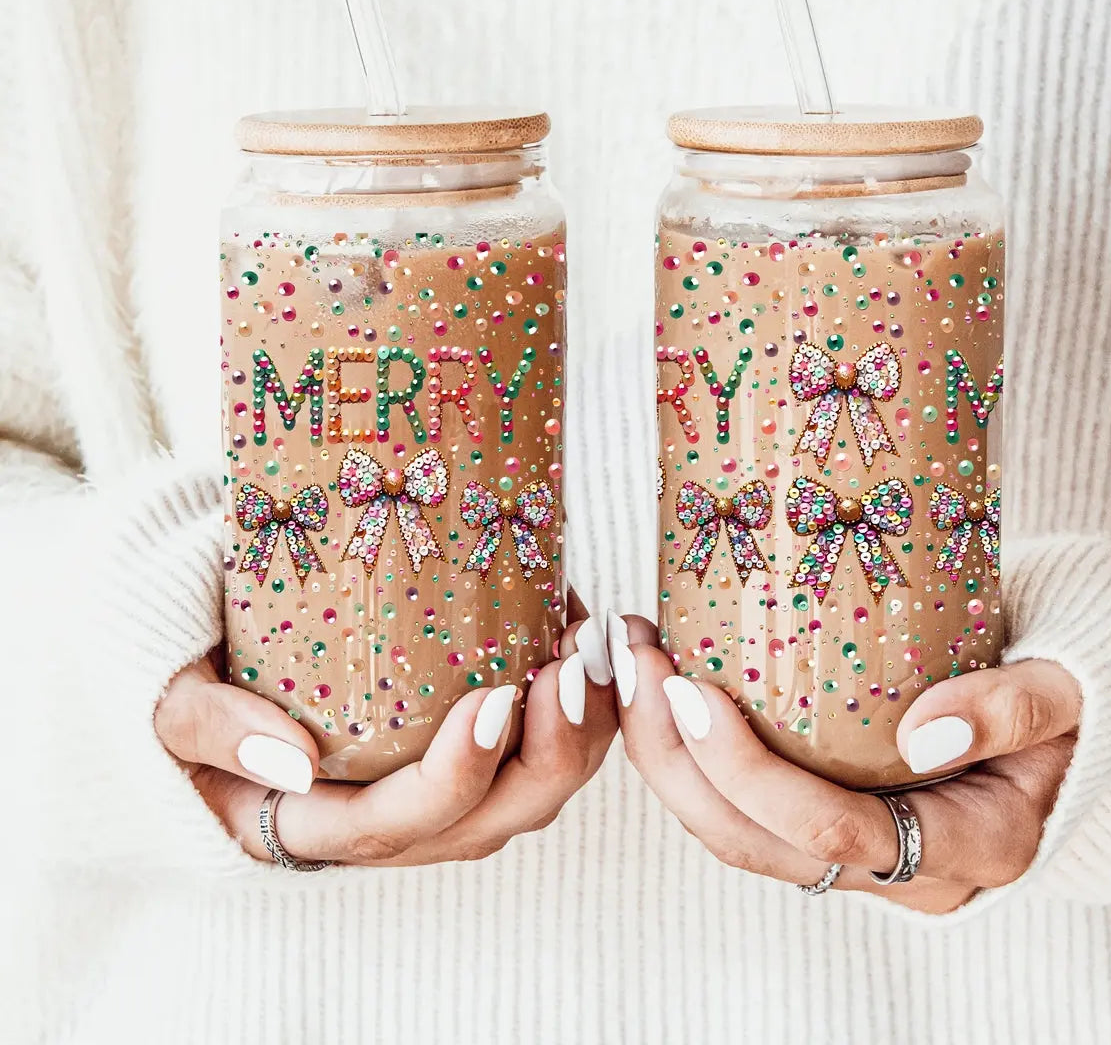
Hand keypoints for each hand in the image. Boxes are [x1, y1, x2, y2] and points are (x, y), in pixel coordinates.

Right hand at [153, 591, 615, 866]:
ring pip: (525, 790)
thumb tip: (289, 759)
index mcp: (310, 823)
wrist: (210, 649)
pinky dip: (570, 703)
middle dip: (546, 755)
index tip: (493, 699)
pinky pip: (531, 744)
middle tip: (569, 672)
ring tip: (593, 652)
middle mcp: (383, 818)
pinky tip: (582, 634)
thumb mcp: (170, 702)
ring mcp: (430, 784)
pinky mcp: (459, 745)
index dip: (457, 775)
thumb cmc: (189, 677)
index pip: (396, 823)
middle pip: (486, 820)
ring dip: (576, 731)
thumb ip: (211, 727)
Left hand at [610, 615, 1079, 912]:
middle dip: (675, 759)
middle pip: (757, 843)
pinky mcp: (827, 819)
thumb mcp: (1065, 692)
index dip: (748, 771)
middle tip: (635, 664)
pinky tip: (661, 686)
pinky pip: (740, 807)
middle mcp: (904, 870)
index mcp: (969, 846)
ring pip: (734, 834)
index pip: (833, 831)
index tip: (690, 692)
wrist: (1060, 715)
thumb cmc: (1064, 698)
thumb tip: (924, 735)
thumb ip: (1013, 709)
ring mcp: (861, 851)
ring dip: (665, 756)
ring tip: (631, 666)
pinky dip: (688, 753)